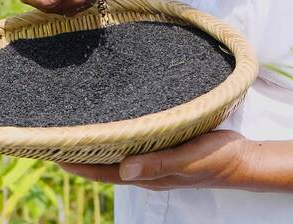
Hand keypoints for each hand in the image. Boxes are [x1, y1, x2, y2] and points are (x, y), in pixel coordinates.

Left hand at [59, 131, 253, 190]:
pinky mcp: (162, 144)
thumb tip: (123, 170)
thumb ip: (158, 164)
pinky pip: (133, 139)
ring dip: (97, 140)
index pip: (101, 172)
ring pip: (116, 150)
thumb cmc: (216, 160)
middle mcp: (144, 166)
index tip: (52, 150)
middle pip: (103, 162)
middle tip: (58, 131)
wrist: (240, 158)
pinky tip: (115, 117)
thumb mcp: (189, 161)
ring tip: (78, 122)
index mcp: (145, 174)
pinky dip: (118, 131)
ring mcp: (152, 156)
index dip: (76, 164)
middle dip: (80, 150)